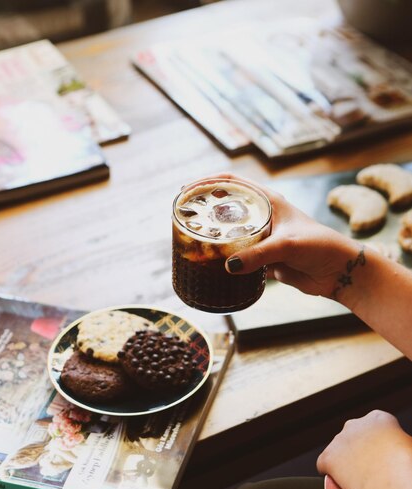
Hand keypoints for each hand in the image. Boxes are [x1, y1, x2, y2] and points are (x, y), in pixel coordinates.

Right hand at [192, 172, 360, 299]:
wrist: (339, 271)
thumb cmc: (320, 247)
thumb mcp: (287, 246)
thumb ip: (257, 254)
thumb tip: (228, 266)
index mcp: (269, 201)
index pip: (233, 182)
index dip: (208, 182)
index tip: (187, 190)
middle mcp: (264, 216)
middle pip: (228, 207)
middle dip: (206, 209)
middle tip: (183, 217)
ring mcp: (263, 237)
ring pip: (232, 233)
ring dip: (214, 235)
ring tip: (192, 240)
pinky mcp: (265, 258)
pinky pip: (240, 256)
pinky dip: (226, 258)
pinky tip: (212, 263)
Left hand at [317, 410, 411, 488]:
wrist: (389, 483)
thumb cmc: (406, 467)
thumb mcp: (410, 446)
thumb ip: (400, 443)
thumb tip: (399, 447)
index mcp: (379, 418)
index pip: (377, 426)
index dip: (381, 443)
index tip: (385, 456)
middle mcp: (355, 424)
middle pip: (356, 434)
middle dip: (361, 447)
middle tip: (371, 467)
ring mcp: (339, 440)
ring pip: (339, 449)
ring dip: (345, 459)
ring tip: (358, 477)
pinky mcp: (327, 457)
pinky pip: (324, 464)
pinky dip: (330, 472)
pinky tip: (338, 481)